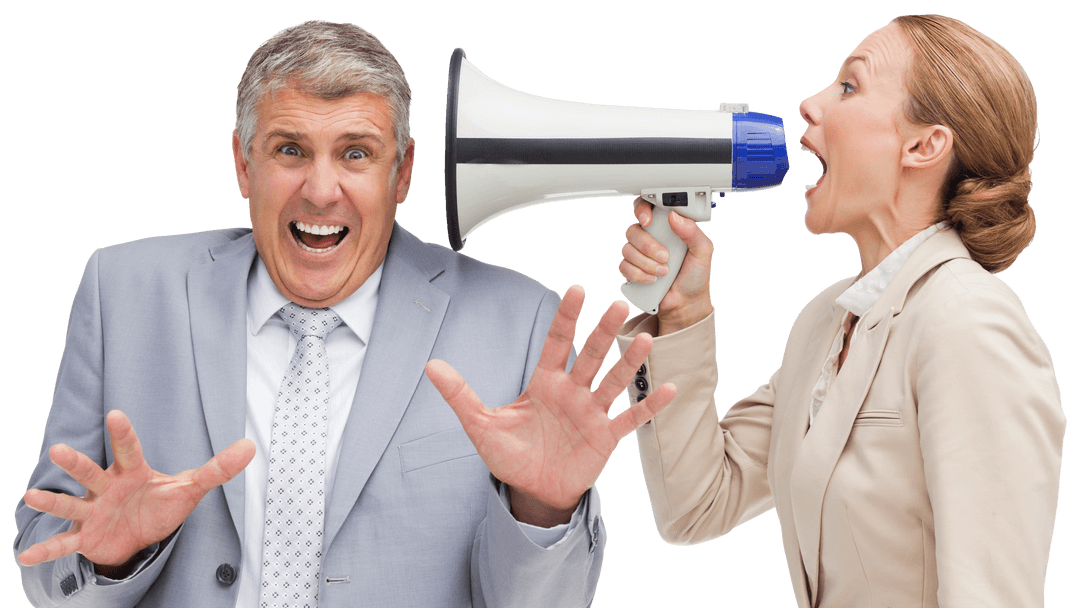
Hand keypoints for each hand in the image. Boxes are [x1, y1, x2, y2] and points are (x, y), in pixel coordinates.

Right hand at [18, 410, 254, 569]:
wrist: (140, 535)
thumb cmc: (160, 504)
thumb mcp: (191, 488)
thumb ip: (218, 469)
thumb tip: (251, 447)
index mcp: (132, 473)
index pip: (129, 449)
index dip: (123, 433)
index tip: (115, 413)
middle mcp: (108, 488)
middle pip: (92, 473)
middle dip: (77, 464)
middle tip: (59, 449)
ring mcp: (95, 512)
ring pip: (72, 505)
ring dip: (53, 502)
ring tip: (32, 497)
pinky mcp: (87, 537)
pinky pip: (65, 544)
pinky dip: (47, 551)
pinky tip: (24, 556)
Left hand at [425, 285, 675, 526]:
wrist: (532, 489)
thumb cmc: (510, 454)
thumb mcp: (480, 425)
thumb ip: (460, 394)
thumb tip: (431, 365)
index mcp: (544, 383)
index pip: (557, 342)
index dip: (567, 317)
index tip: (577, 289)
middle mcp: (572, 391)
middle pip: (590, 355)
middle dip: (603, 331)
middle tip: (619, 304)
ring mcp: (591, 412)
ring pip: (613, 381)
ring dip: (629, 362)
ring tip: (646, 340)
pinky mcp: (605, 437)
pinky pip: (631, 418)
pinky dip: (649, 406)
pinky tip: (669, 389)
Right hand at [620, 197, 713, 333]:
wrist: (686, 303)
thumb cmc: (695, 276)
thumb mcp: (703, 251)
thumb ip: (693, 232)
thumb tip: (675, 217)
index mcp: (666, 227)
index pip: (647, 208)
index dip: (642, 210)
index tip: (648, 221)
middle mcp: (650, 238)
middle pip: (633, 231)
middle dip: (648, 246)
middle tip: (665, 257)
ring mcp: (639, 254)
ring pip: (627, 250)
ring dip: (646, 264)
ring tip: (664, 272)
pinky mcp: (631, 270)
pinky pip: (624, 267)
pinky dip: (639, 275)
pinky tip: (653, 279)